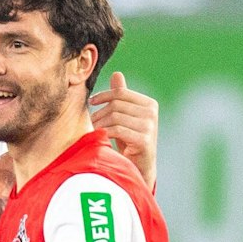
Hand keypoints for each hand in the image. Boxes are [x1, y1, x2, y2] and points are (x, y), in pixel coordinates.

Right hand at [0, 125, 14, 203]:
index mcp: (9, 160)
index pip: (11, 147)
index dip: (6, 145)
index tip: (0, 144)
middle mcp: (15, 170)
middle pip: (13, 159)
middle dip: (7, 158)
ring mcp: (15, 182)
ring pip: (12, 171)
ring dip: (6, 170)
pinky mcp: (11, 192)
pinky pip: (10, 182)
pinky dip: (5, 180)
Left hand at [88, 72, 160, 189]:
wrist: (140, 168)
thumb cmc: (130, 141)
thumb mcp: (125, 117)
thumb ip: (122, 97)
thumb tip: (116, 73)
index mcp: (149, 104)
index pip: (121, 93)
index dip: (104, 95)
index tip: (92, 102)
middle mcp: (151, 112)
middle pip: (116, 105)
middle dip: (100, 113)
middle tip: (91, 122)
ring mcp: (149, 126)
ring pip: (115, 117)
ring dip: (100, 123)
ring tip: (94, 130)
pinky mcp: (144, 140)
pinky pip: (117, 130)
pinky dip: (105, 132)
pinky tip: (100, 137)